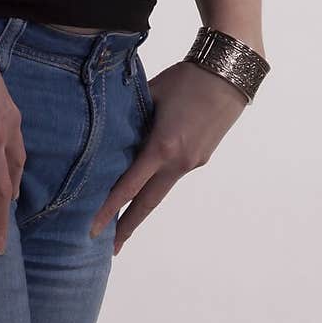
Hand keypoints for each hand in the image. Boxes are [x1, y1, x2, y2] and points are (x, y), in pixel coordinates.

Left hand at [89, 58, 248, 254]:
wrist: (228, 74)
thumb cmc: (186, 78)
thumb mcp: (151, 93)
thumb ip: (131, 115)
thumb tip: (110, 129)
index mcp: (162, 146)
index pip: (129, 186)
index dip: (109, 209)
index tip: (92, 229)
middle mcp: (178, 162)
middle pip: (148, 203)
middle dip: (127, 226)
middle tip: (109, 248)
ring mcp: (192, 162)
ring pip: (161, 189)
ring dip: (143, 205)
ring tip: (124, 219)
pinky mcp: (201, 157)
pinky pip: (173, 173)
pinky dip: (158, 180)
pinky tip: (149, 178)